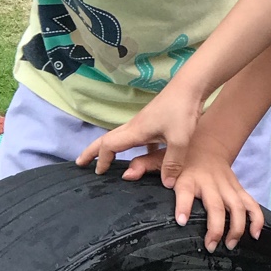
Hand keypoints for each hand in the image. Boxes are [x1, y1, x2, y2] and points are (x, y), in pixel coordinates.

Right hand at [77, 82, 203, 187]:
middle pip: (107, 139)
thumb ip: (172, 163)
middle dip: (92, 151)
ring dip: (110, 149)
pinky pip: (138, 138)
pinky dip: (133, 147)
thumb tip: (167, 184)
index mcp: (135, 131)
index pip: (109, 146)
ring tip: (106, 160)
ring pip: (121, 138)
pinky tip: (145, 155)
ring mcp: (144, 123)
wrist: (191, 86)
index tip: (97, 173)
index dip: (101, 160)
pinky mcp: (154, 121)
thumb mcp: (180, 140)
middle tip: (80, 163)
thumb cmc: (182, 110)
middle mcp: (135, 126)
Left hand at [134, 135, 263, 251]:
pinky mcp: (238, 189)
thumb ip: (144, 166)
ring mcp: (226, 186)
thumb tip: (126, 175)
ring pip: (237, 208)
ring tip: (230, 245)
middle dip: (215, 227)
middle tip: (211, 246)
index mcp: (188, 177)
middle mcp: (209, 182)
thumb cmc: (181, 155)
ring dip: (236, 228)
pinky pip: (251, 205)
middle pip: (216, 206)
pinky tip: (256, 235)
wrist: (208, 141)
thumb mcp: (160, 156)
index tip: (182, 221)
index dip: (184, 205)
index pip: (185, 191)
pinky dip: (257, 219)